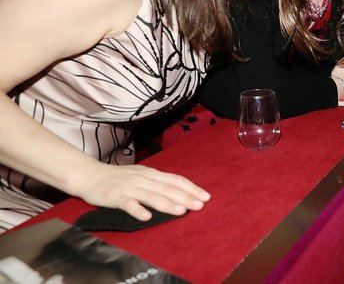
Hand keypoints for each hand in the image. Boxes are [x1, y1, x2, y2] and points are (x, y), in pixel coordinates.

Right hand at [73, 162, 210, 221]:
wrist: (89, 175)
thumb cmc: (118, 178)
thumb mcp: (141, 176)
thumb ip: (157, 183)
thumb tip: (179, 192)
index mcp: (151, 174)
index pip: (175, 180)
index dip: (191, 188)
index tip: (205, 196)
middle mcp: (143, 179)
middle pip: (167, 188)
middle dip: (185, 197)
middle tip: (200, 205)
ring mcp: (129, 187)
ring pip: (151, 195)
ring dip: (167, 204)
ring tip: (181, 211)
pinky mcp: (115, 196)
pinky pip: (128, 204)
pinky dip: (137, 210)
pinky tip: (146, 217)